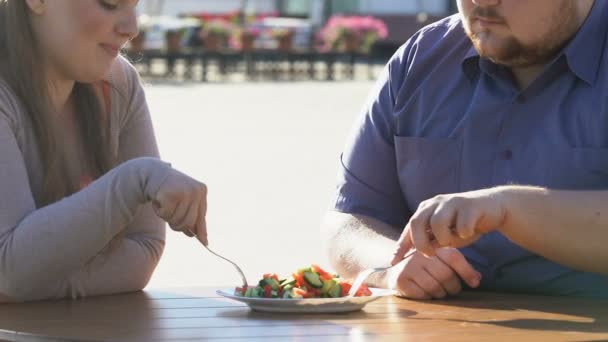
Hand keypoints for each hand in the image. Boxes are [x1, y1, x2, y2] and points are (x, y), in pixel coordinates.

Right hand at [152, 168, 207, 244]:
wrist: (152, 173)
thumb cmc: (169, 190)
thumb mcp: (183, 202)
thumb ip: (190, 216)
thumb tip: (195, 236)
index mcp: (202, 191)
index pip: (202, 216)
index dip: (202, 231)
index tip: (205, 243)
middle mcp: (196, 191)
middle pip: (189, 222)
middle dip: (177, 225)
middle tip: (169, 218)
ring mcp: (184, 191)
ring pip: (176, 220)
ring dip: (167, 217)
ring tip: (164, 205)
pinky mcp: (171, 193)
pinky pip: (166, 214)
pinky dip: (159, 211)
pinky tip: (158, 201)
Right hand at [385, 248, 480, 298]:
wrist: (394, 272)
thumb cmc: (424, 267)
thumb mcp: (441, 261)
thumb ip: (458, 266)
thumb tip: (477, 278)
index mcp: (431, 245)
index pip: (453, 257)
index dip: (467, 271)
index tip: (475, 283)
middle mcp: (418, 253)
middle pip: (446, 275)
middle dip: (453, 287)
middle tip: (452, 290)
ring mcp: (408, 266)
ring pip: (435, 287)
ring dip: (441, 294)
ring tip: (439, 291)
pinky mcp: (401, 280)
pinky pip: (423, 295)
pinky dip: (428, 297)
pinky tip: (425, 292)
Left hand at [392, 188, 506, 260]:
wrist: (494, 209)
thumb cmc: (465, 224)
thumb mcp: (445, 235)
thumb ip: (431, 241)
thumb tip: (413, 258)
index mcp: (426, 209)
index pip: (408, 228)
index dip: (400, 246)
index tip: (393, 263)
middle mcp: (435, 203)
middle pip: (417, 222)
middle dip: (421, 243)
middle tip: (430, 254)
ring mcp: (452, 202)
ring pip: (437, 222)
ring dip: (444, 238)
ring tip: (452, 242)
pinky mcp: (469, 205)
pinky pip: (462, 224)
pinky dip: (464, 233)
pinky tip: (469, 232)